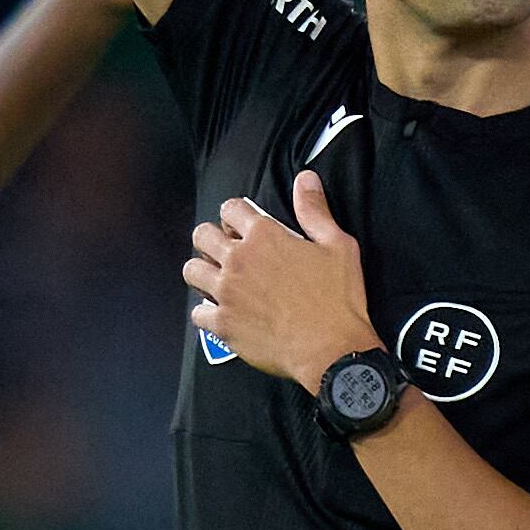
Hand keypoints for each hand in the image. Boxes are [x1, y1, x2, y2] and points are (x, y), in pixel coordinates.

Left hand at [184, 169, 377, 388]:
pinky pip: (197, 312)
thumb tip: (304, 179)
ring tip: (219, 280)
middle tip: (226, 251)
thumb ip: (314, 210)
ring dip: (203, 272)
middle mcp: (238, 260)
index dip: (236, 215)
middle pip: (201, 235)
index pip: (231, 208)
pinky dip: (207, 312)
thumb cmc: (338, 299)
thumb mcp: (337, 246)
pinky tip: (223, 313)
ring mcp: (227, 293)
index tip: (243, 226)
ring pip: (191, 271)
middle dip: (211, 239)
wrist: (332, 350)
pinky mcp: (223, 324)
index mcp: (264, 236)